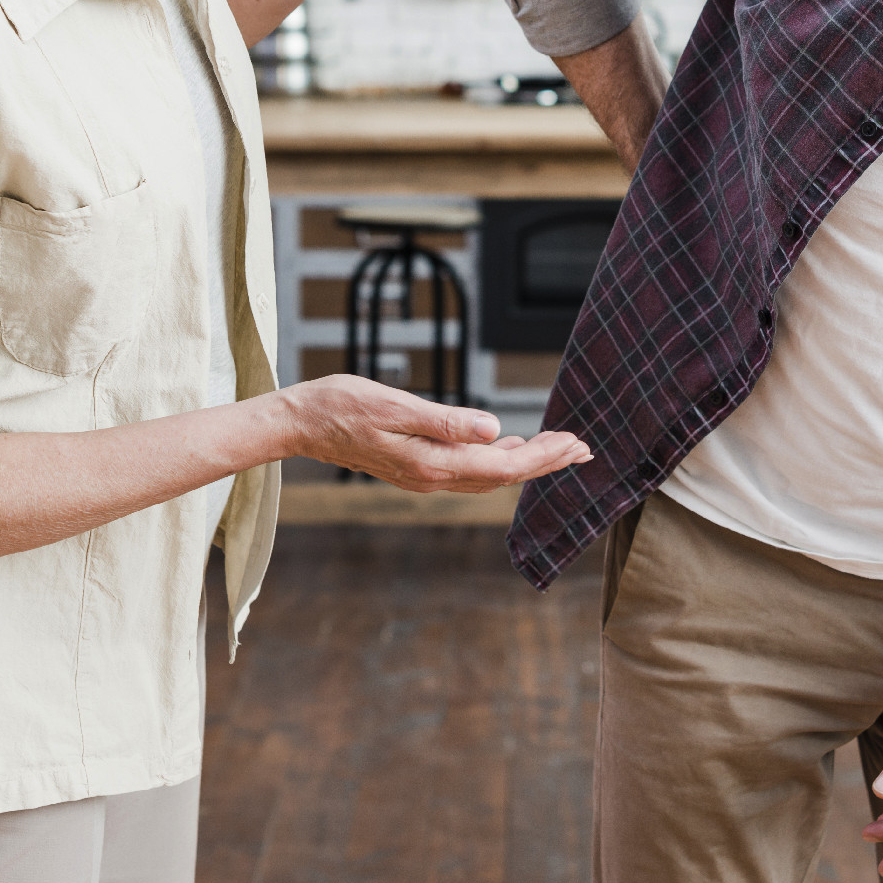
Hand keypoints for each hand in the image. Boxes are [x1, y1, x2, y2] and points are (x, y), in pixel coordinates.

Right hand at [273, 374, 590, 491]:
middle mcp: (432, 476)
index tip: (575, 444)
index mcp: (433, 463)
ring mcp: (423, 475)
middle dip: (544, 462)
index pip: (503, 464)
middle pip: (502, 475)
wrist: (301, 423)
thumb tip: (494, 430)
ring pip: (487, 474)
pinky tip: (506, 445)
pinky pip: (468, 470)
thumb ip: (446, 421)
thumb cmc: (344, 405)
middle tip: (581, 448)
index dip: (543, 456)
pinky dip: (496, 459)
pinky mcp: (415, 467)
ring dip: (524, 461)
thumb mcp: (397, 406)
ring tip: (555, 447)